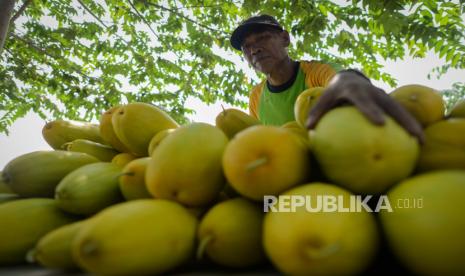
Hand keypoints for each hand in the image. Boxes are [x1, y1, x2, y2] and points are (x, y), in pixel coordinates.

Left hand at [306, 71, 424, 143]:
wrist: (348, 78)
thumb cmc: (334, 93)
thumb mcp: (325, 99)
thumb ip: (317, 111)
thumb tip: (309, 128)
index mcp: (356, 90)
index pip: (364, 100)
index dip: (372, 110)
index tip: (380, 123)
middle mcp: (373, 92)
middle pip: (391, 106)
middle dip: (403, 119)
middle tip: (412, 134)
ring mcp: (384, 96)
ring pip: (401, 110)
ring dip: (412, 124)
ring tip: (422, 142)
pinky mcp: (389, 102)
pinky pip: (401, 115)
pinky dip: (409, 126)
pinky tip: (416, 143)